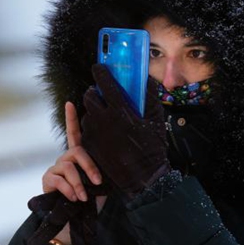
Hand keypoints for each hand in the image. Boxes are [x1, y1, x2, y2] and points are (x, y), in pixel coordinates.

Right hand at [42, 101, 102, 201]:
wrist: (75, 220)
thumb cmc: (90, 200)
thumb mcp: (99, 185)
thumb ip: (100, 172)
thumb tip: (112, 165)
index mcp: (78, 157)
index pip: (74, 134)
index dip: (71, 119)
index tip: (70, 103)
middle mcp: (65, 159)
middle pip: (77, 152)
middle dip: (89, 166)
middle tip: (97, 182)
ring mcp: (56, 169)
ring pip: (69, 168)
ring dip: (78, 183)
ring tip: (83, 197)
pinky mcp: (48, 180)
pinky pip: (59, 180)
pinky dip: (68, 189)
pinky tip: (73, 198)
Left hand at [81, 64, 170, 199]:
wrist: (143, 177)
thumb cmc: (152, 147)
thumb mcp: (156, 119)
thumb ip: (150, 96)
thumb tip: (146, 79)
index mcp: (120, 110)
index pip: (104, 82)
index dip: (100, 72)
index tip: (99, 68)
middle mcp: (103, 120)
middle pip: (89, 97)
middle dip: (94, 92)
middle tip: (101, 95)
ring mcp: (93, 134)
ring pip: (87, 114)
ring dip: (94, 112)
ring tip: (106, 118)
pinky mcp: (88, 146)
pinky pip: (86, 131)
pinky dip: (93, 129)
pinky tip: (104, 134)